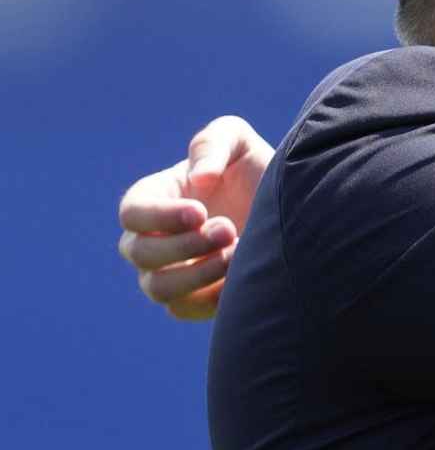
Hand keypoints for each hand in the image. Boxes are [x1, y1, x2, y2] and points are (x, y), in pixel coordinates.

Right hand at [116, 115, 274, 319]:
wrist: (287, 206)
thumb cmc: (251, 168)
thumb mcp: (236, 140)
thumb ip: (213, 144)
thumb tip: (200, 179)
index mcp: (152, 199)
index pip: (132, 213)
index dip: (160, 216)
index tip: (199, 212)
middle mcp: (151, 240)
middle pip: (141, 254)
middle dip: (184, 244)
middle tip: (228, 229)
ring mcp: (169, 273)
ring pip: (159, 289)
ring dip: (195, 275)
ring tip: (236, 253)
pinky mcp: (194, 299)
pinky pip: (186, 309)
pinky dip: (211, 298)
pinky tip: (242, 276)